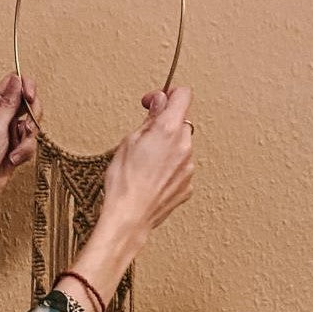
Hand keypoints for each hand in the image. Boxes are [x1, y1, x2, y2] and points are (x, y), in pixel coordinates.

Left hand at [0, 72, 40, 199]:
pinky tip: (13, 159)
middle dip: (31, 119)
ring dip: (27, 142)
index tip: (31, 99)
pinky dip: (25, 152)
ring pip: (33, 125)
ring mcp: (10, 129)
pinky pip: (31, 142)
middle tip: (24, 130)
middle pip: (30, 103)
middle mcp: (2, 113)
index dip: (27, 87)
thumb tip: (17, 79)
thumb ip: (9, 103)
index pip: (14, 82)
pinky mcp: (17, 144)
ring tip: (14, 152)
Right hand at [57, 85, 194, 311]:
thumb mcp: (129, 140)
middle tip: (143, 134)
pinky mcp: (187, 185)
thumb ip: (150, 119)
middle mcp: (185, 146)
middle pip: (181, 122)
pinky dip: (169, 168)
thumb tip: (159, 104)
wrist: (129, 217)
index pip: (183, 95)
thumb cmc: (124, 182)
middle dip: (164, 124)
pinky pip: (180, 168)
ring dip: (167, 148)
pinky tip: (151, 177)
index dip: (168, 94)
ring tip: (144, 162)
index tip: (156, 101)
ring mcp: (189, 167)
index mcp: (169, 130)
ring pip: (181, 146)